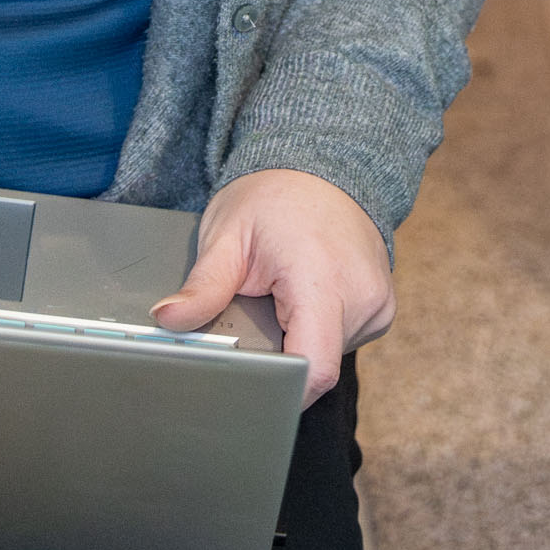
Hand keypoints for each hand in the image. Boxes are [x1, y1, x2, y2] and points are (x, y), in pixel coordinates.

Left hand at [153, 167, 390, 405]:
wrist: (323, 164)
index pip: (313, 369)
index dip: (278, 386)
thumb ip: (203, 286)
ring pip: (330, 355)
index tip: (248, 378)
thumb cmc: (276, 195)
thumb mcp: (228, 236)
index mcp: (323, 279)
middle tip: (259, 314)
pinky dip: (318, 328)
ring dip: (300, 340)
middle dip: (281, 354)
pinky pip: (344, 339)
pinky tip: (303, 299)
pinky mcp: (382, 308)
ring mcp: (378, 303)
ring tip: (282, 299)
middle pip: (317, 366)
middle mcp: (362, 295)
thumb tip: (168, 319)